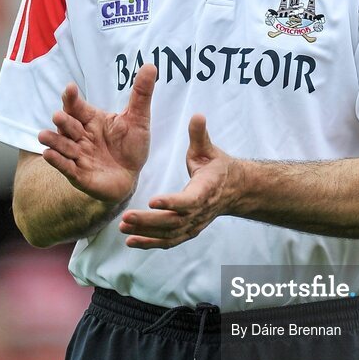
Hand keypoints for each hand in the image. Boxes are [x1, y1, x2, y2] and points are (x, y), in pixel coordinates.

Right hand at [38, 64, 156, 205]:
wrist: (130, 177)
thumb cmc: (131, 146)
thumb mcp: (139, 119)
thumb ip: (141, 94)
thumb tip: (150, 65)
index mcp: (92, 120)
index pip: (79, 107)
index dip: (72, 98)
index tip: (69, 88)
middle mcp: (81, 136)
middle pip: (69, 126)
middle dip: (63, 121)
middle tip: (59, 116)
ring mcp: (78, 155)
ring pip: (63, 146)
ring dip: (53, 140)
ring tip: (44, 135)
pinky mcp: (79, 174)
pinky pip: (66, 167)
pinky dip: (57, 161)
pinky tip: (49, 154)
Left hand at [119, 114, 238, 249]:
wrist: (234, 190)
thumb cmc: (217, 166)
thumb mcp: (209, 149)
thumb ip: (200, 135)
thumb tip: (197, 115)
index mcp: (206, 190)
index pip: (189, 200)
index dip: (172, 202)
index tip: (152, 200)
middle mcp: (200, 211)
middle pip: (174, 221)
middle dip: (149, 221)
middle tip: (126, 216)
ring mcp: (194, 224)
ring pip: (169, 234)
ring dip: (146, 233)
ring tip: (124, 227)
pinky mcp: (188, 231)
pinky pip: (169, 241)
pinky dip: (150, 243)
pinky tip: (131, 241)